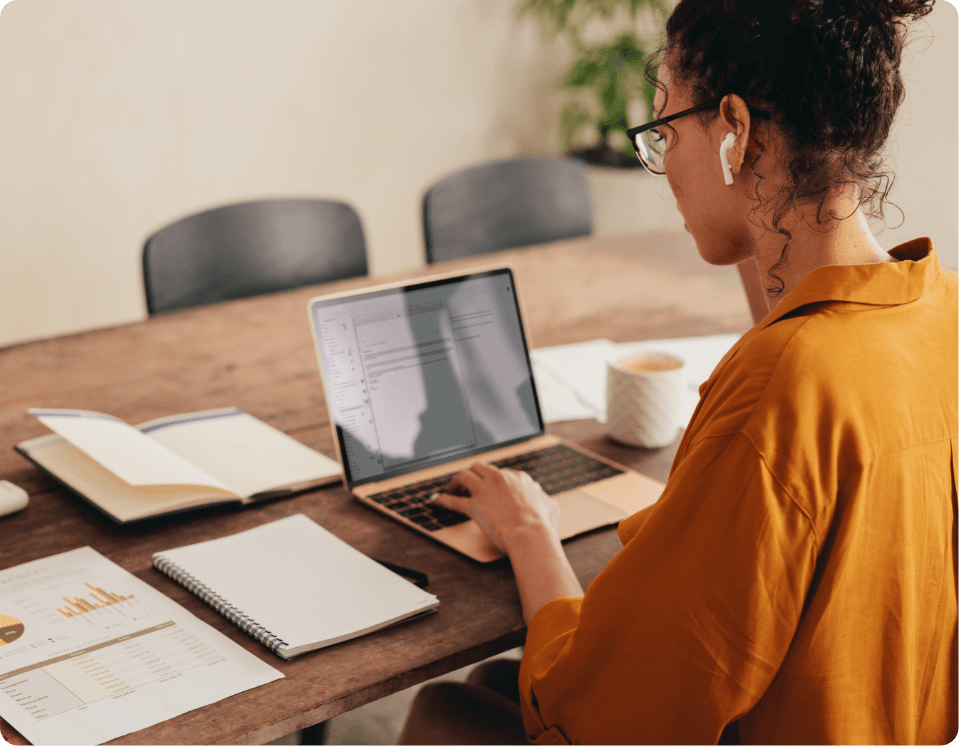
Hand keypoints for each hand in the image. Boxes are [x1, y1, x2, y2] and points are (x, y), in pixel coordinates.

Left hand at [431, 463, 559, 553]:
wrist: (529, 533)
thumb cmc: (541, 524)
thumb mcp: (549, 507)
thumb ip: (546, 501)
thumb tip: (548, 502)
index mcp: (517, 478)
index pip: (500, 473)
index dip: (492, 480)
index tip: (488, 486)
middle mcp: (499, 478)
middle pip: (478, 468)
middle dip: (472, 475)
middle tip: (468, 485)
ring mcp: (485, 490)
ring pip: (463, 476)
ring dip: (456, 482)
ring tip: (452, 489)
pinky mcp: (473, 505)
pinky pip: (452, 500)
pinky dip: (442, 500)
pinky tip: (436, 501)